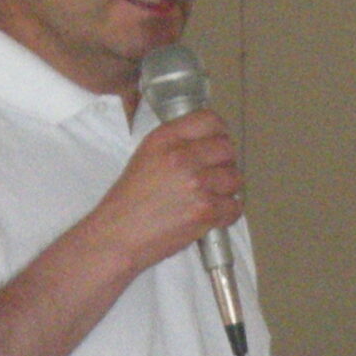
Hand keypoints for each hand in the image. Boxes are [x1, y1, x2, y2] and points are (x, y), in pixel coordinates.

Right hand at [91, 107, 243, 272]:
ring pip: (235, 178)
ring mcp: (197, 183)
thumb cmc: (130, 201)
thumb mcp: (146, 156)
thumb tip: (209, 143)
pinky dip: (226, 213)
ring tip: (208, 197)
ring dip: (226, 189)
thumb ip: (177, 145)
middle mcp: (182, 156)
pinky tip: (209, 214)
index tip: (216, 145)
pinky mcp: (207, 210)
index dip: (219, 133)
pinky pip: (235, 206)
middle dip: (224, 163)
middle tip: (212, 176)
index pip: (210, 120)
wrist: (119, 234)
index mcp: (165, 139)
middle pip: (227, 149)